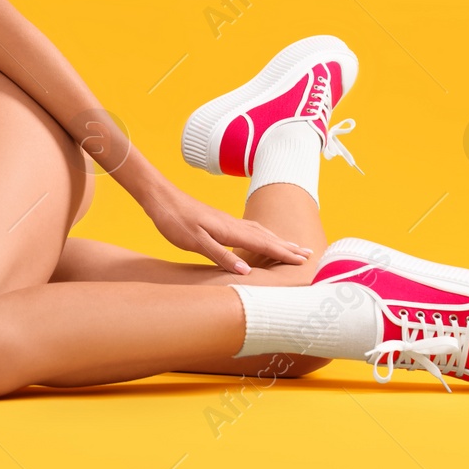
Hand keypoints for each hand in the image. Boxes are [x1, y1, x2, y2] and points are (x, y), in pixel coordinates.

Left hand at [144, 185, 310, 274]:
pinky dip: (262, 234)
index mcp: (229, 230)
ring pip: (258, 230)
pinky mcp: (218, 220)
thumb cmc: (174, 220)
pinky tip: (261, 236)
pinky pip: (248, 228)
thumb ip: (220, 256)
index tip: (303, 260)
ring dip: (277, 239)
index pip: (263, 243)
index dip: (283, 253)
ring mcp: (226, 220)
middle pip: (266, 236)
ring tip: (291, 246)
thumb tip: (246, 272)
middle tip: (308, 254)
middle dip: (287, 246)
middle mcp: (232, 224)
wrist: (160, 196)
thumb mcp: (194, 242)